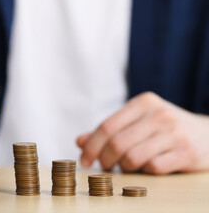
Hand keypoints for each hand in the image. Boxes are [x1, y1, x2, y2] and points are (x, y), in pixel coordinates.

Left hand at [76, 92, 208, 173]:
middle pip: (117, 143)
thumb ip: (109, 131)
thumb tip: (79, 141)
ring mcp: (175, 133)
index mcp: (144, 102)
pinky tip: (150, 166)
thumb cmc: (164, 129)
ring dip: (125, 167)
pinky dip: (146, 171)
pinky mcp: (187, 152)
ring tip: (128, 165)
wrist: (208, 134)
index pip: (107, 126)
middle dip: (105, 160)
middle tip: (106, 166)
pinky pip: (154, 168)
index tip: (84, 160)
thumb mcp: (138, 122)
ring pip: (133, 157)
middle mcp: (159, 114)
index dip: (91, 146)